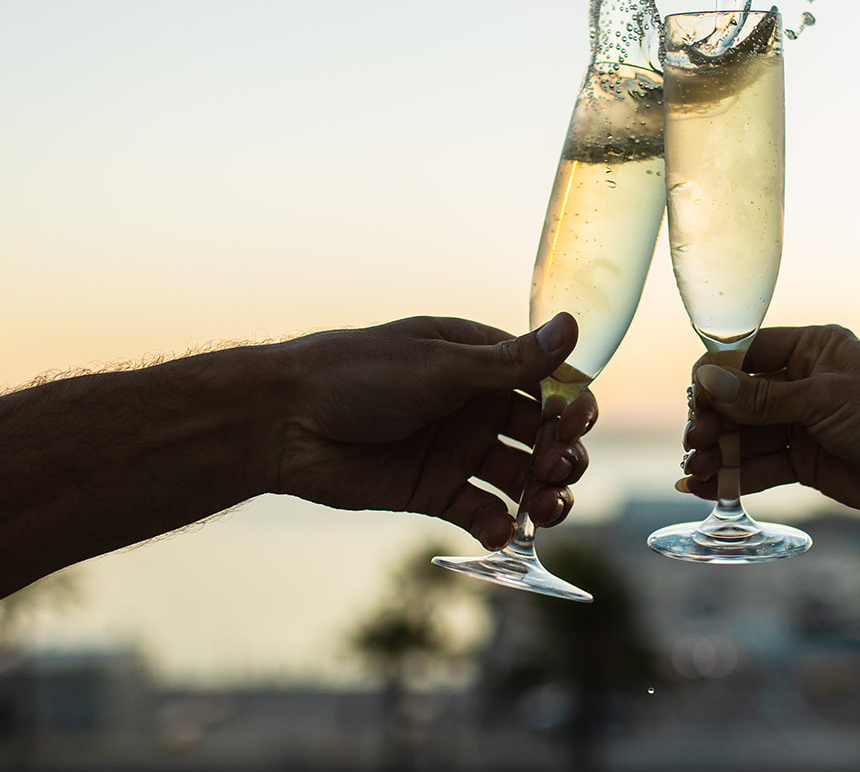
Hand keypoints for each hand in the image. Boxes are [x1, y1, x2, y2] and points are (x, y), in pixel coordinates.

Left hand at [269, 313, 594, 548]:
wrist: (284, 422)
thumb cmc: (358, 374)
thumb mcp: (441, 365)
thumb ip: (510, 360)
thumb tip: (573, 326)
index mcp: (482, 363)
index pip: (551, 386)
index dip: (573, 408)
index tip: (575, 426)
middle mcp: (476, 406)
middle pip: (545, 437)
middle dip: (562, 456)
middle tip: (554, 470)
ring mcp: (457, 450)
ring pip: (522, 478)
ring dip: (543, 496)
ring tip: (543, 511)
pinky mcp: (434, 491)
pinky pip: (482, 512)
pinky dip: (501, 526)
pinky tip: (503, 532)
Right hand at [680, 325, 859, 520]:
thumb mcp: (823, 399)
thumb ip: (763, 397)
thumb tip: (707, 380)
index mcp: (812, 349)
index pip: (748, 353)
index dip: (717, 375)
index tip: (695, 398)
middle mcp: (802, 382)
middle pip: (740, 399)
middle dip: (714, 420)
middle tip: (695, 442)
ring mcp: (801, 423)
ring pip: (746, 436)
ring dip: (718, 453)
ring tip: (693, 471)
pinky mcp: (803, 462)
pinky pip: (759, 466)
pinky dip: (733, 477)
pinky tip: (705, 488)